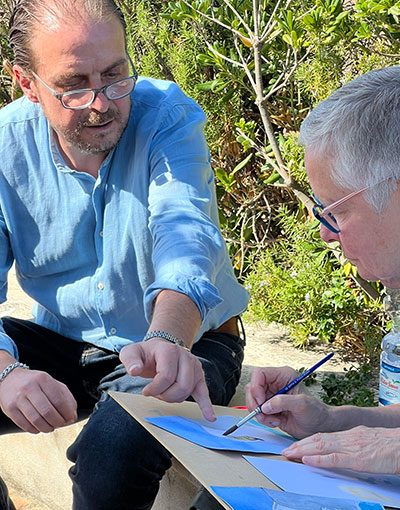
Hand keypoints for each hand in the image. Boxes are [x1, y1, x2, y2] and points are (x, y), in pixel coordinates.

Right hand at [0, 368, 76, 433]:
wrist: (10, 379)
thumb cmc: (35, 382)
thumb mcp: (52, 383)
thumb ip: (66, 397)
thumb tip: (72, 415)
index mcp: (43, 379)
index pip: (58, 399)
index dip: (66, 412)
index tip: (70, 418)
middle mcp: (30, 387)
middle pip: (47, 411)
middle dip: (58, 422)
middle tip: (61, 424)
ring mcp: (18, 398)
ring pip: (36, 420)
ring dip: (47, 428)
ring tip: (51, 427)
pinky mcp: (9, 409)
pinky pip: (24, 425)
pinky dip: (35, 429)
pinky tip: (39, 427)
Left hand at [119, 339, 214, 420]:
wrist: (159, 349)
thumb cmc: (146, 354)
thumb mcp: (132, 352)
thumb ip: (130, 360)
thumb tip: (134, 371)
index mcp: (169, 350)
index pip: (166, 376)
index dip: (154, 389)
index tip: (146, 391)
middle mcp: (185, 356)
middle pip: (181, 386)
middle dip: (166, 395)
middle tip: (156, 393)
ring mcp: (194, 366)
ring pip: (188, 391)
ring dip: (174, 398)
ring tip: (165, 393)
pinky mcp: (198, 376)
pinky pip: (204, 392)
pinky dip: (206, 405)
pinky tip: (209, 416)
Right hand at [245, 366, 328, 438]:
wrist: (318, 427)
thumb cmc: (315, 412)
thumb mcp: (302, 404)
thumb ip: (283, 402)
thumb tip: (265, 405)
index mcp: (282, 375)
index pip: (259, 374)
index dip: (256, 386)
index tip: (260, 401)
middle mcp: (274, 383)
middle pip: (252, 387)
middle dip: (255, 403)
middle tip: (264, 414)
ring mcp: (270, 396)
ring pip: (252, 401)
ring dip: (259, 413)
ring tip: (275, 420)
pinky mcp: (268, 407)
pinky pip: (256, 412)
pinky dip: (263, 419)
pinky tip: (276, 422)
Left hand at [282, 426, 399, 473]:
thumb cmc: (390, 446)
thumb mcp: (367, 442)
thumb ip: (353, 445)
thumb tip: (341, 451)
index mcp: (350, 435)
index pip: (323, 436)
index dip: (307, 441)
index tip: (294, 446)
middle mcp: (347, 438)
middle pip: (318, 439)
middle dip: (299, 445)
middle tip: (285, 451)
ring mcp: (352, 447)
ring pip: (322, 446)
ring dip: (303, 451)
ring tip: (289, 454)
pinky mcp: (358, 459)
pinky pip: (335, 458)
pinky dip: (319, 459)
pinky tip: (307, 461)